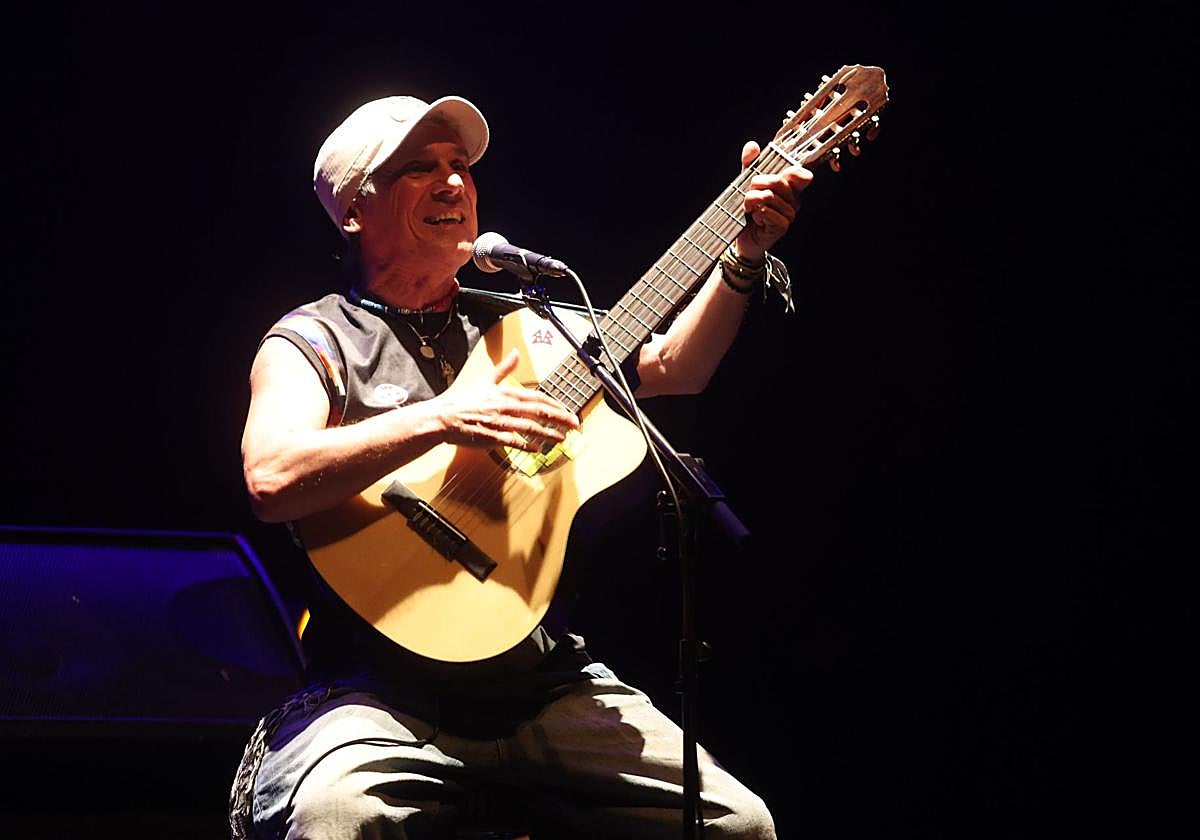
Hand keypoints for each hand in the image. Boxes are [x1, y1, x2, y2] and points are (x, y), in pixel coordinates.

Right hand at [432, 349, 579, 451]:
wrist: (442, 417)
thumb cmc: (462, 401)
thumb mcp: (485, 380)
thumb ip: (503, 368)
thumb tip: (515, 353)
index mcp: (505, 393)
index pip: (537, 397)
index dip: (555, 403)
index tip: (567, 410)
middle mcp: (505, 406)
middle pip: (538, 410)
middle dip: (560, 418)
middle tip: (575, 424)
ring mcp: (499, 422)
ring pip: (529, 426)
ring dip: (548, 433)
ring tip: (562, 438)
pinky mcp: (491, 436)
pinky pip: (511, 441)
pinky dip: (524, 445)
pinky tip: (536, 449)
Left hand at [735, 141, 812, 260]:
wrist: (742, 238)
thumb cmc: (748, 211)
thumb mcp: (746, 184)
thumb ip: (750, 164)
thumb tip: (752, 145)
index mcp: (789, 188)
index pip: (798, 173)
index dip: (792, 170)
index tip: (784, 169)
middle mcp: (793, 200)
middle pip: (778, 181)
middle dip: (757, 184)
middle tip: (748, 192)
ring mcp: (790, 214)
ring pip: (769, 197)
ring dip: (751, 201)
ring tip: (748, 208)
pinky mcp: (782, 226)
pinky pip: (767, 211)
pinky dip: (756, 213)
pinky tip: (755, 219)